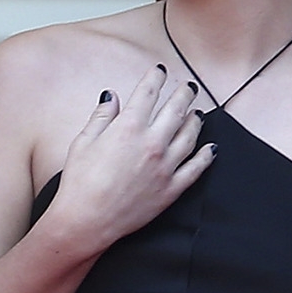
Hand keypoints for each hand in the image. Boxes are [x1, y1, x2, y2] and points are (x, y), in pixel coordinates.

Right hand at [48, 65, 215, 249]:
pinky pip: (196, 169)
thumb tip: (112, 97)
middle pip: (176, 111)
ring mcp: (165, 167)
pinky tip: (211, 148)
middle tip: (188, 87)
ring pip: (190, 136)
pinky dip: (206, 156)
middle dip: (183, 95)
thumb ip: (102, 116)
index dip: (155, 78)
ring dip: (196, 121)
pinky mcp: (171, 189)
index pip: (148, 94)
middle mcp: (152, 144)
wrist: (86, 221)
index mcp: (128, 128)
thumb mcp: (83, 142)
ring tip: (198, 113)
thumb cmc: (80, 183)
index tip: (160, 71)